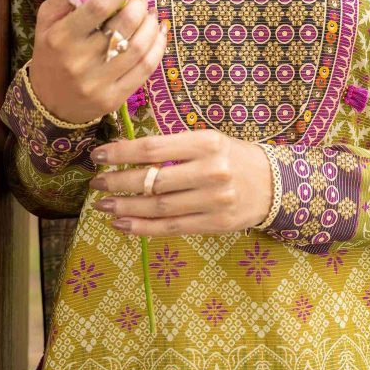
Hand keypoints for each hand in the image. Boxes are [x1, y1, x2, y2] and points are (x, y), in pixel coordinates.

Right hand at [28, 0, 167, 123]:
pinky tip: (159, 32)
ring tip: (151, 15)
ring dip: (152, 24)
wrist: (47, 104)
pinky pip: (146, 69)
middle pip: (125, 24)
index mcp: (62, 36)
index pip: (99, 5)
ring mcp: (97, 82)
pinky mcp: (113, 98)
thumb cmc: (51, 53)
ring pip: (140, 46)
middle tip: (141, 0)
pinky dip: (159, 46)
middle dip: (141, 5)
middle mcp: (79, 60)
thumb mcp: (47, 20)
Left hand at [87, 130, 273, 235]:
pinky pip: (171, 228)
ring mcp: (214, 200)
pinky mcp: (215, 224)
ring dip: (125, 208)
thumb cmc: (233, 156)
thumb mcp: (208, 141)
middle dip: (118, 182)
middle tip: (95, 183)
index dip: (122, 152)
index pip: (154, 147)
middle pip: (152, 180)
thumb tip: (126, 152)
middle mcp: (211, 170)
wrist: (273, 183)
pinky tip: (123, 225)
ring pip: (158, 207)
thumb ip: (174, 146)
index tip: (99, 155)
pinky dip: (142, 228)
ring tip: (104, 206)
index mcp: (207, 142)